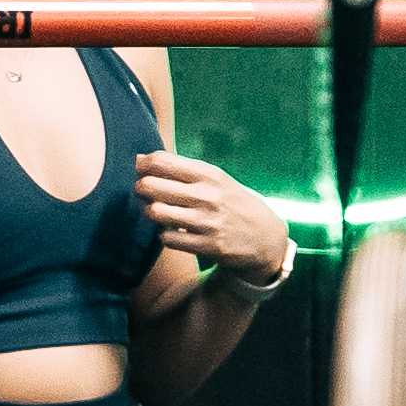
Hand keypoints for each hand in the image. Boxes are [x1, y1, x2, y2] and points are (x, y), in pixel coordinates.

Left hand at [139, 150, 296, 295]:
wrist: (266, 237)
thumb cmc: (234, 204)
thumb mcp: (218, 180)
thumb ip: (184, 171)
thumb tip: (139, 160)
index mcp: (210, 174)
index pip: (162, 161)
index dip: (143, 164)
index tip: (140, 170)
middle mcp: (208, 196)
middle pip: (152, 185)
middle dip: (141, 188)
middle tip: (144, 192)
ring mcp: (207, 222)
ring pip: (156, 212)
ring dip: (151, 212)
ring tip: (158, 212)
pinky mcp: (207, 246)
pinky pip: (167, 238)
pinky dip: (165, 235)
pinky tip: (173, 231)